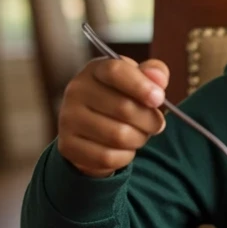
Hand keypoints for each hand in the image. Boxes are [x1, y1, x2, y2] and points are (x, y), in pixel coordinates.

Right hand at [57, 57, 169, 177]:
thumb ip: (155, 73)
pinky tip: (125, 149)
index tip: (159, 99)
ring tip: (141, 135)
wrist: (92, 126)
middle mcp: (76, 91)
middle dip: (149, 120)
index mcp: (95, 70)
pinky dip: (125, 156)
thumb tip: (158, 79)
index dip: (141, 86)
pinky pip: (107, 157)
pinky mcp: (67, 146)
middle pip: (123, 108)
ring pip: (118, 136)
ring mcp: (68, 119)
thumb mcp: (140, 79)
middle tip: (156, 124)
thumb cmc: (122, 96)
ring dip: (139, 139)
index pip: (116, 71)